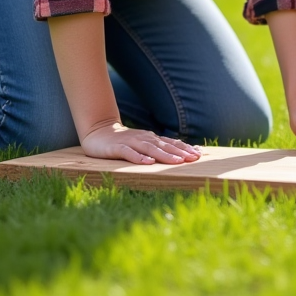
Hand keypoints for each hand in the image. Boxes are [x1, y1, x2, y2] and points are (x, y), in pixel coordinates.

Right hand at [80, 121, 201, 164]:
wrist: (97, 133)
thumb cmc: (124, 142)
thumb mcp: (143, 144)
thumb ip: (158, 148)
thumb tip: (179, 156)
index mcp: (151, 138)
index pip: (171, 143)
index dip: (185, 148)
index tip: (199, 154)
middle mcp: (143, 138)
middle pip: (164, 145)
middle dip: (180, 152)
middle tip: (194, 158)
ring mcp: (130, 142)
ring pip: (150, 149)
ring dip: (164, 155)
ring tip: (177, 162)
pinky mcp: (117, 148)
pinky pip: (129, 153)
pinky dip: (139, 157)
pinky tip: (148, 163)